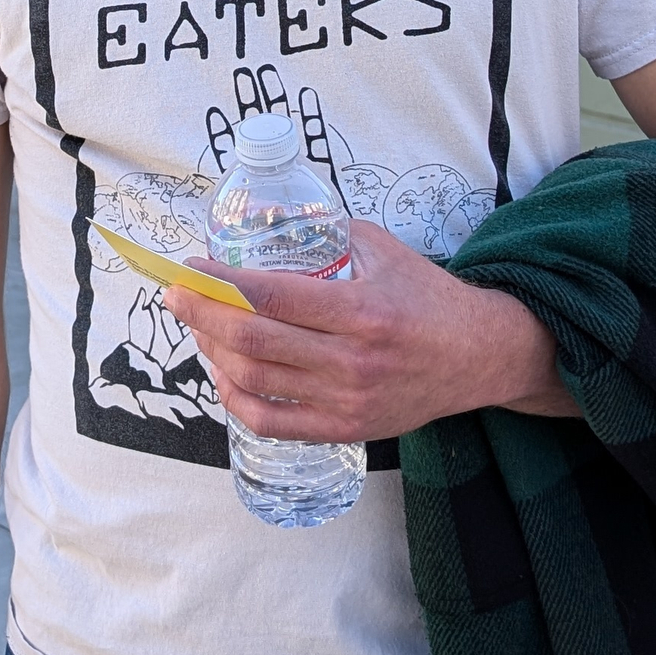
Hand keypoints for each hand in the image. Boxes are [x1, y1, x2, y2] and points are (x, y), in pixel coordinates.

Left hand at [165, 220, 576, 441]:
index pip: (271, 297)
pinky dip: (237, 400)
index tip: (190, 269)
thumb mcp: (386, 252)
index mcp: (361, 310)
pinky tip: (225, 376)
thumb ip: (331, 238)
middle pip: (253, 340)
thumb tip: (271, 225)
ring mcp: (347, 400)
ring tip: (200, 328)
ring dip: (213, 352)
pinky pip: (272, 422)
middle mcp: (352, 360)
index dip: (220, 283)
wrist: (479, 356)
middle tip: (176, 295)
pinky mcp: (345, 428)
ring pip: (255, 380)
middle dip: (201, 315)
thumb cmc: (429, 299)